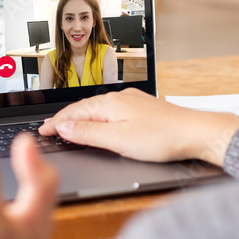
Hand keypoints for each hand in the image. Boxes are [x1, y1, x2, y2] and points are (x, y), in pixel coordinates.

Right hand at [37, 88, 238, 166]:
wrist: (196, 133)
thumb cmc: (162, 138)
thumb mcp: (118, 140)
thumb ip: (89, 133)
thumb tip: (65, 127)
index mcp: (111, 104)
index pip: (74, 112)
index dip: (56, 123)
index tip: (42, 132)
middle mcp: (121, 98)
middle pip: (84, 108)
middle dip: (65, 119)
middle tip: (49, 130)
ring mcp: (133, 102)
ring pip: (99, 109)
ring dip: (81, 119)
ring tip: (69, 129)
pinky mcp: (144, 110)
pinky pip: (112, 112)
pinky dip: (98, 119)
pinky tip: (100, 126)